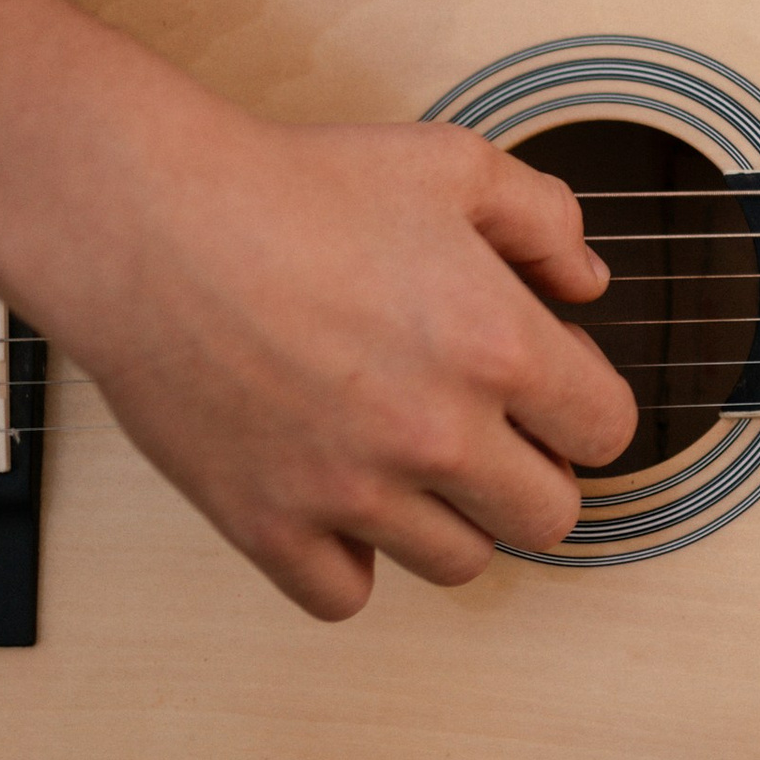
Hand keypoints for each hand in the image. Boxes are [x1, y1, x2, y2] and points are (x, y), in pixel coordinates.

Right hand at [50, 103, 636, 619]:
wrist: (151, 224)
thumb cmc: (291, 187)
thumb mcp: (451, 163)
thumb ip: (545, 220)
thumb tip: (587, 282)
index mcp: (499, 345)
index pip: (608, 431)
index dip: (586, 405)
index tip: (550, 386)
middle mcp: (437, 435)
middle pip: (551, 518)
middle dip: (535, 472)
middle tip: (492, 430)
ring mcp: (352, 493)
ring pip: (460, 564)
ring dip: (450, 517)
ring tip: (410, 457)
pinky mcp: (269, 527)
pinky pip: (345, 596)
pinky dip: (350, 559)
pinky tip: (340, 497)